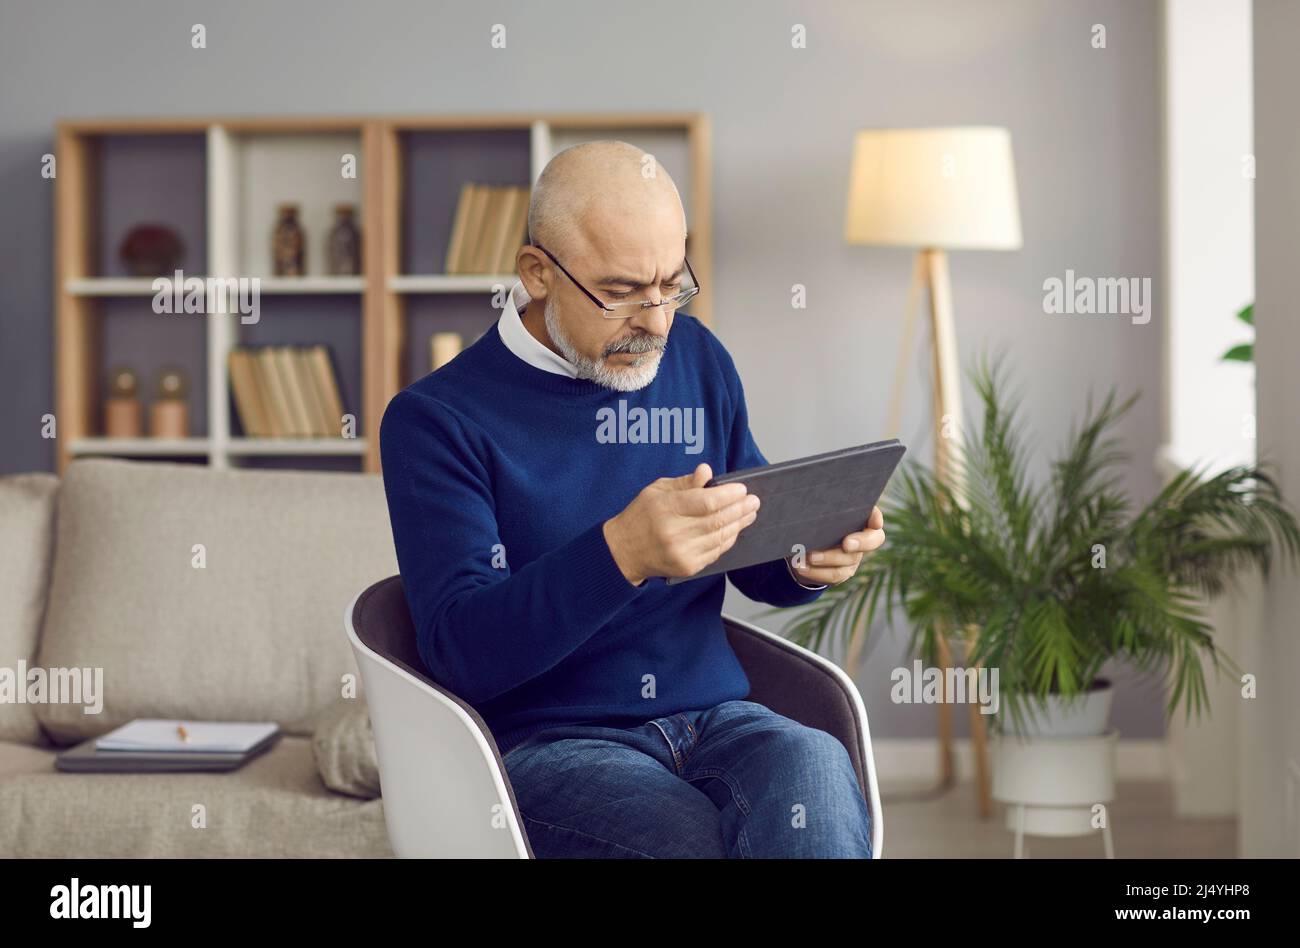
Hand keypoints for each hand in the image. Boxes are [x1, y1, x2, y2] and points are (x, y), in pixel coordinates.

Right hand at [603, 463, 760, 585]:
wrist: (624, 551)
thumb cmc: (642, 515)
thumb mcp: (657, 490)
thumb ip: (685, 482)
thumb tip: (707, 471)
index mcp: (665, 509)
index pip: (706, 502)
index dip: (728, 495)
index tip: (742, 489)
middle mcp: (674, 533)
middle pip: (718, 520)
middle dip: (740, 509)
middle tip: (754, 500)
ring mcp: (682, 553)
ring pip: (720, 537)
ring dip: (739, 524)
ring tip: (750, 513)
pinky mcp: (688, 567)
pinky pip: (716, 551)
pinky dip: (728, 539)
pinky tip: (735, 528)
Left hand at [788, 506, 884, 586]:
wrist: (802, 546)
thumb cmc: (812, 521)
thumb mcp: (817, 512)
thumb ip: (822, 507)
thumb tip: (812, 498)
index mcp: (858, 518)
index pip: (874, 516)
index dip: (876, 518)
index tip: (875, 522)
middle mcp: (862, 538)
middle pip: (870, 541)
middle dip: (860, 542)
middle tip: (846, 543)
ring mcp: (854, 557)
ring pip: (847, 560)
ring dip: (827, 558)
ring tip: (809, 556)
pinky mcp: (842, 572)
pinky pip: (833, 575)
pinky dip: (815, 571)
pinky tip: (802, 566)